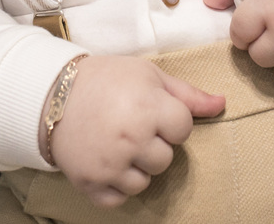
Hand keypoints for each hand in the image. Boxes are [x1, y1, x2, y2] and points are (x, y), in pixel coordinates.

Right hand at [46, 55, 225, 207]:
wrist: (51, 93)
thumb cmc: (106, 79)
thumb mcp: (148, 74)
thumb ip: (187, 94)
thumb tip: (222, 104)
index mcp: (148, 108)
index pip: (183, 128)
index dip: (169, 118)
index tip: (149, 108)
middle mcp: (131, 139)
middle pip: (166, 158)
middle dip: (153, 143)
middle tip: (129, 125)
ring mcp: (110, 164)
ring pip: (145, 182)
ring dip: (135, 166)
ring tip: (116, 142)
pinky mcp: (91, 183)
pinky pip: (119, 198)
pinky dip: (115, 185)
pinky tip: (106, 161)